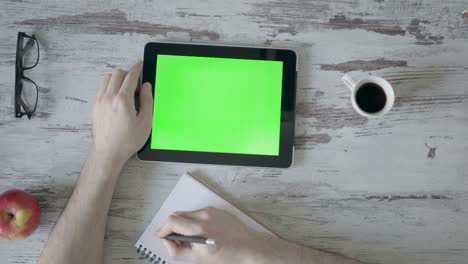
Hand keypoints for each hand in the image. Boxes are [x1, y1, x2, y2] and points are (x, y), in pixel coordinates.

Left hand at [92, 62, 152, 164]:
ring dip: (118, 79)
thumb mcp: (145, 122)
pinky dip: (110, 87)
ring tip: (126, 92)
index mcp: (123, 100)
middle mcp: (109, 97)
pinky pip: (102, 88)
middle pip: (117, 73)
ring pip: (107, 78)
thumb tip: (146, 86)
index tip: (141, 64)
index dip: (137, 68)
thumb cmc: (128, 140)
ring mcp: (100, 101)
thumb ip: (147, 101)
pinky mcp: (95, 106)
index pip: (130, 76)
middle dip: (128, 74)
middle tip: (136, 86)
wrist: (108, 152)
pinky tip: (118, 98)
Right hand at [156, 207, 276, 263]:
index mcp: (199, 228)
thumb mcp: (198, 259)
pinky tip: (201, 233)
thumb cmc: (228, 256)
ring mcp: (212, 211)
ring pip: (188, 213)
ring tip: (190, 238)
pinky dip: (195, 221)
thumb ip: (177, 251)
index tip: (161, 236)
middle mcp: (205, 215)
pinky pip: (200, 213)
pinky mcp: (218, 211)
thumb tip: (167, 242)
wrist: (249, 249)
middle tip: (173, 239)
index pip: (172, 221)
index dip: (163, 229)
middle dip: (171, 226)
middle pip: (178, 215)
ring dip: (183, 224)